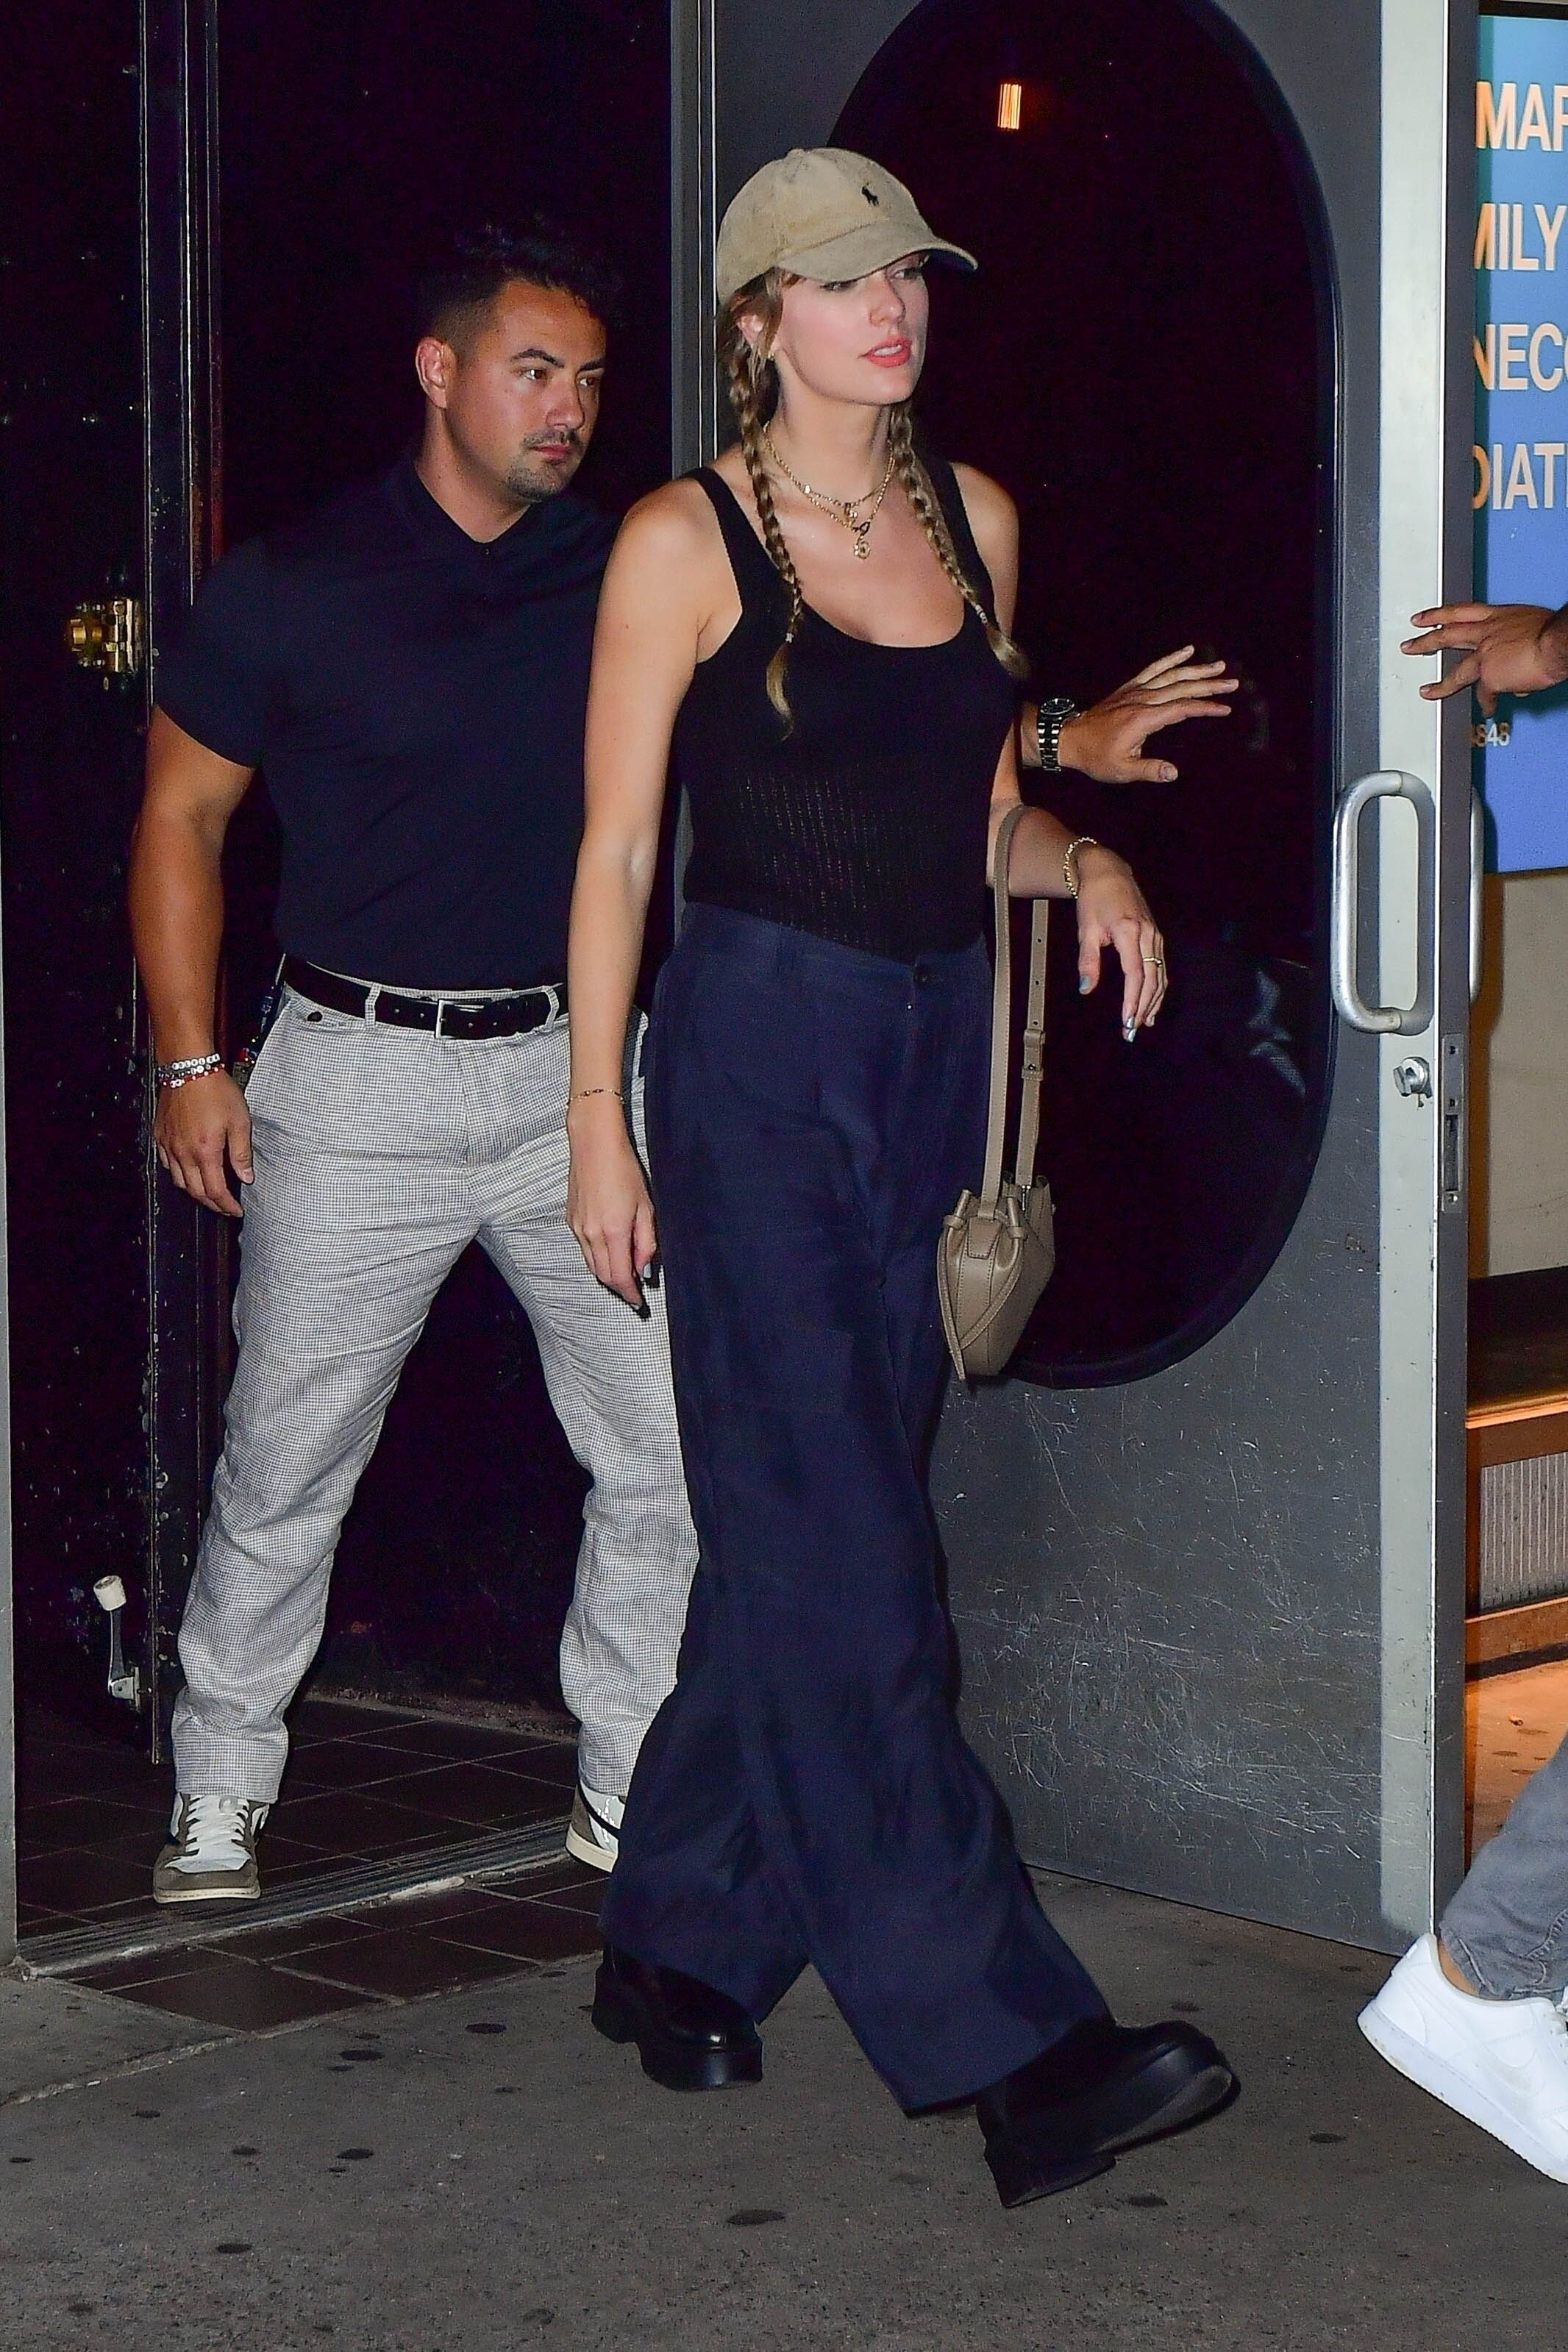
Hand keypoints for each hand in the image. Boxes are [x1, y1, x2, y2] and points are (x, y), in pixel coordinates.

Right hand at [153, 1068, 252, 1216]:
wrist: (188, 1068)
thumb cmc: (216, 1091)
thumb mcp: (240, 1121)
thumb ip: (242, 1153)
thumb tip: (246, 1177)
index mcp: (205, 1151)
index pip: (215, 1191)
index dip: (226, 1205)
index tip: (236, 1210)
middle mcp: (183, 1152)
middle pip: (195, 1191)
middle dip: (212, 1203)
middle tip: (225, 1206)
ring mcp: (169, 1145)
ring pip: (179, 1181)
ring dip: (195, 1192)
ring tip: (209, 1193)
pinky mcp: (160, 1135)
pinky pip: (166, 1164)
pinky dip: (178, 1174)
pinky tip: (188, 1172)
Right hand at [567, 1095, 658, 1308]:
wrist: (594, 1145)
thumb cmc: (624, 1170)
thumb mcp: (645, 1207)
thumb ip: (646, 1242)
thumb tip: (644, 1269)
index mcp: (612, 1232)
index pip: (620, 1277)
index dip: (630, 1293)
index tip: (639, 1301)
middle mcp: (590, 1235)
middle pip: (603, 1275)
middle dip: (619, 1287)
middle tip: (634, 1289)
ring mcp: (577, 1228)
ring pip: (591, 1264)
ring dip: (607, 1274)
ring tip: (624, 1273)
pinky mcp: (570, 1220)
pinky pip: (584, 1249)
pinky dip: (597, 1258)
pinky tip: (609, 1252)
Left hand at [1050, 647, 1235, 782]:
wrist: (1069, 738)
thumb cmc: (1096, 757)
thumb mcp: (1121, 770)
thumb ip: (1149, 770)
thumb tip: (1174, 773)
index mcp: (1144, 718)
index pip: (1182, 709)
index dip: (1205, 708)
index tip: (1225, 708)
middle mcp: (1143, 699)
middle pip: (1182, 687)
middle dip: (1209, 685)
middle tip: (1232, 683)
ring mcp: (1136, 690)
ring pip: (1171, 675)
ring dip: (1197, 670)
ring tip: (1219, 666)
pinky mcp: (1130, 687)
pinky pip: (1153, 668)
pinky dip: (1171, 658)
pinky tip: (1187, 651)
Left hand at [1073, 845, 1167, 1035]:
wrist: (1109, 873)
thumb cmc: (1095, 900)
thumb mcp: (1086, 929)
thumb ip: (1088, 960)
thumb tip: (1087, 988)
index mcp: (1130, 932)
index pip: (1135, 974)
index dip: (1133, 1000)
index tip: (1127, 1021)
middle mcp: (1148, 935)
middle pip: (1152, 979)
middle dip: (1143, 1007)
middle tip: (1132, 1031)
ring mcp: (1155, 935)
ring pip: (1161, 975)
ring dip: (1153, 1001)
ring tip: (1143, 1024)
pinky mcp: (1156, 936)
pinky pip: (1162, 967)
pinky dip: (1159, 988)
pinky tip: (1153, 1005)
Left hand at [1402, 602, 1567, 713]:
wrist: (1557, 642)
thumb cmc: (1554, 631)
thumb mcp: (1531, 623)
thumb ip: (1515, 639)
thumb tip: (1517, 657)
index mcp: (1497, 616)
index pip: (1460, 611)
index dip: (1438, 614)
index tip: (1424, 618)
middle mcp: (1487, 633)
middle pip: (1447, 636)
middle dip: (1424, 642)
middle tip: (1408, 646)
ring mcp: (1485, 656)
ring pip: (1456, 673)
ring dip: (1439, 685)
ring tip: (1427, 692)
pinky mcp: (1490, 677)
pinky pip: (1486, 696)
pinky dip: (1488, 704)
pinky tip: (1488, 710)